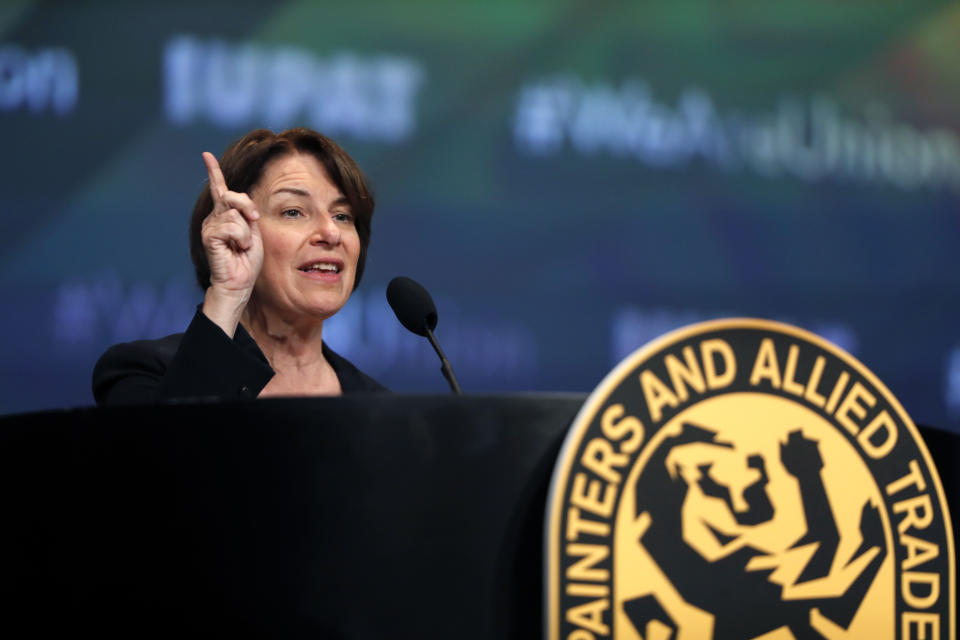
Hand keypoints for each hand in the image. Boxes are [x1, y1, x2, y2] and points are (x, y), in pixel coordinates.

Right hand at [200, 152, 262, 335]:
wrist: (239, 282)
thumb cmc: (247, 260)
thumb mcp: (253, 231)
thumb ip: (247, 214)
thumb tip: (243, 201)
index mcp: (225, 215)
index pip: (219, 188)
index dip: (214, 171)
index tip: (206, 155)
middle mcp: (214, 217)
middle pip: (233, 196)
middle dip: (248, 207)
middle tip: (254, 221)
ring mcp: (209, 226)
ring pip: (235, 214)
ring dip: (246, 231)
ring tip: (242, 246)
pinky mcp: (208, 235)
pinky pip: (231, 226)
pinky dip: (240, 237)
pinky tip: (236, 248)